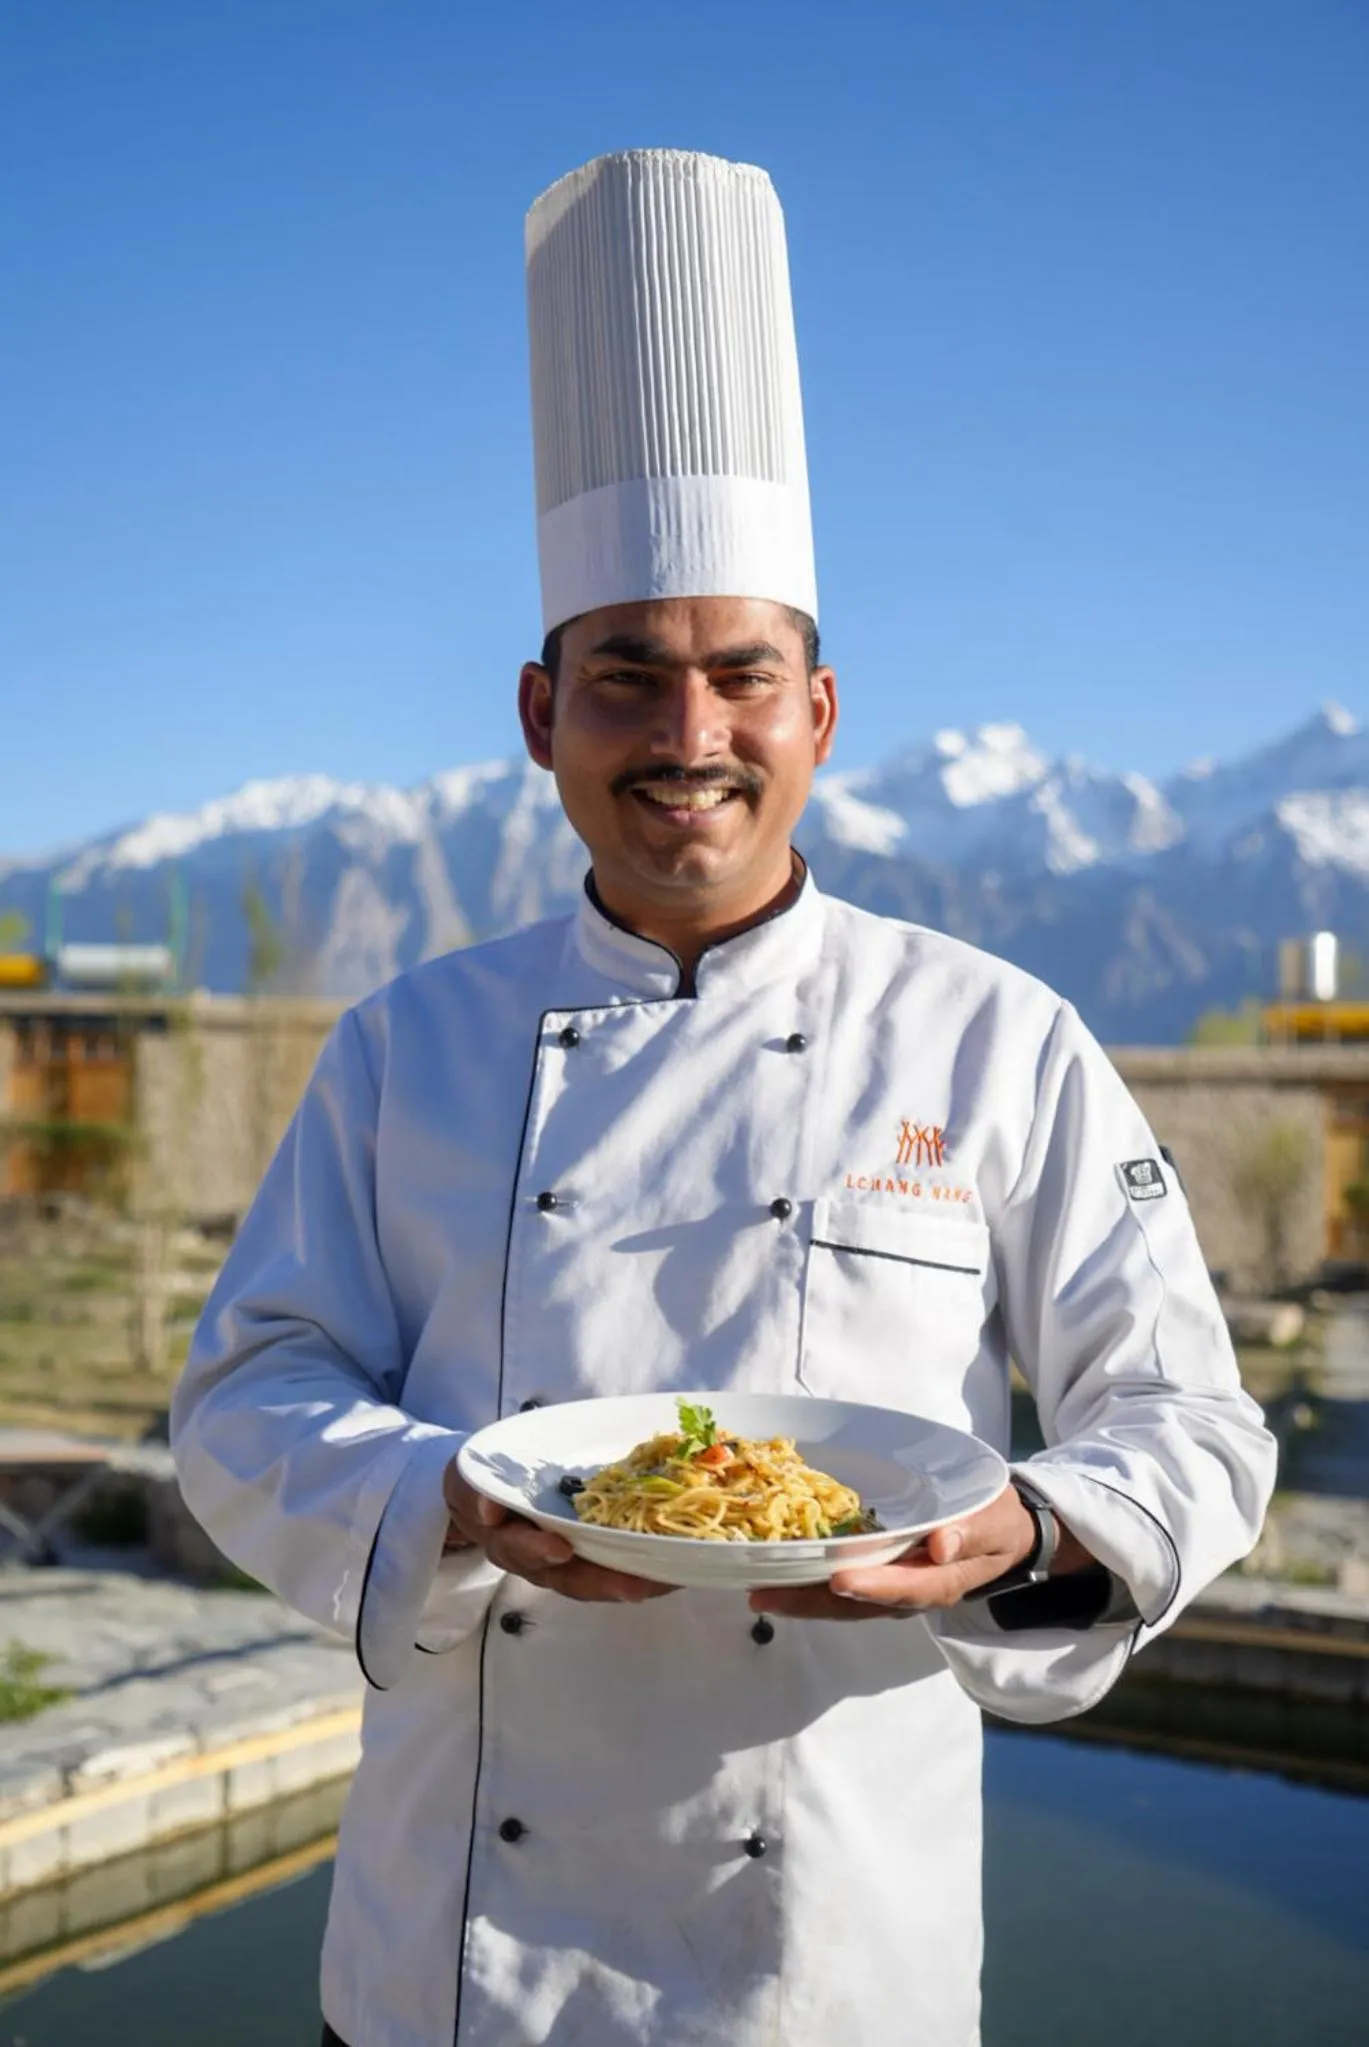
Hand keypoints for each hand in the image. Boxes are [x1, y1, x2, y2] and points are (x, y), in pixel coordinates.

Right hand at [442, 1461, 675, 1603]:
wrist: (488, 1492)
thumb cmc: (481, 1483)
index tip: (561, 1548)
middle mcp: (538, 1560)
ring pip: (595, 1579)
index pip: (520, 1550)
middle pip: (568, 1578)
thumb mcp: (467, 1480)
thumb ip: (474, 1492)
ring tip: (666, 1580)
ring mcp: (565, 1561)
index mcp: (506, 1540)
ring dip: (630, 1581)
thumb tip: (489, 1510)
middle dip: (602, 1582)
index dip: (539, 1551)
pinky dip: (640, 1568)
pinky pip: (612, 1564)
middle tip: (636, 1586)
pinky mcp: (589, 1551)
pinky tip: (673, 1567)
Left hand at [749, 1483, 1088, 1621]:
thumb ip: (973, 1530)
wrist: (1001, 1532)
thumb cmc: (998, 1521)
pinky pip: (841, 1588)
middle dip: (812, 1601)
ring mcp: (891, 1589)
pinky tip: (777, 1574)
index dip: (873, 1587)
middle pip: (859, 1604)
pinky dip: (810, 1584)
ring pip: (843, 1602)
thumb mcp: (996, 1519)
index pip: (905, 1588)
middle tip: (767, 1594)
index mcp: (942, 1580)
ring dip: (801, 1598)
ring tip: (757, 1591)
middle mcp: (910, 1592)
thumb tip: (941, 1544)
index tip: (839, 1580)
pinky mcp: (878, 1577)